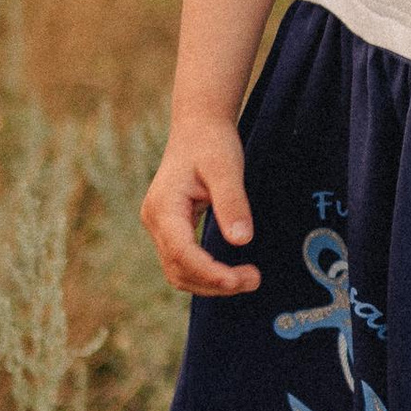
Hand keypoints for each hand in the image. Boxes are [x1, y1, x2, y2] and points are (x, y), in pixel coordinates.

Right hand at [141, 116, 259, 295]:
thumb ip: (232, 203)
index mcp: (163, 207)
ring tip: (249, 279)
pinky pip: (184, 262)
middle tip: (255, 280)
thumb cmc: (212, 143)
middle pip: (178, 270)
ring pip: (179, 272)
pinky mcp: (171, 230)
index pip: (182, 253)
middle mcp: (155, 221)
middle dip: (215, 283)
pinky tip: (232, 272)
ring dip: (211, 283)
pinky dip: (206, 274)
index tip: (238, 280)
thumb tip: (241, 241)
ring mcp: (160, 227)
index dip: (210, 272)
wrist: (198, 127)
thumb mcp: (226, 167)